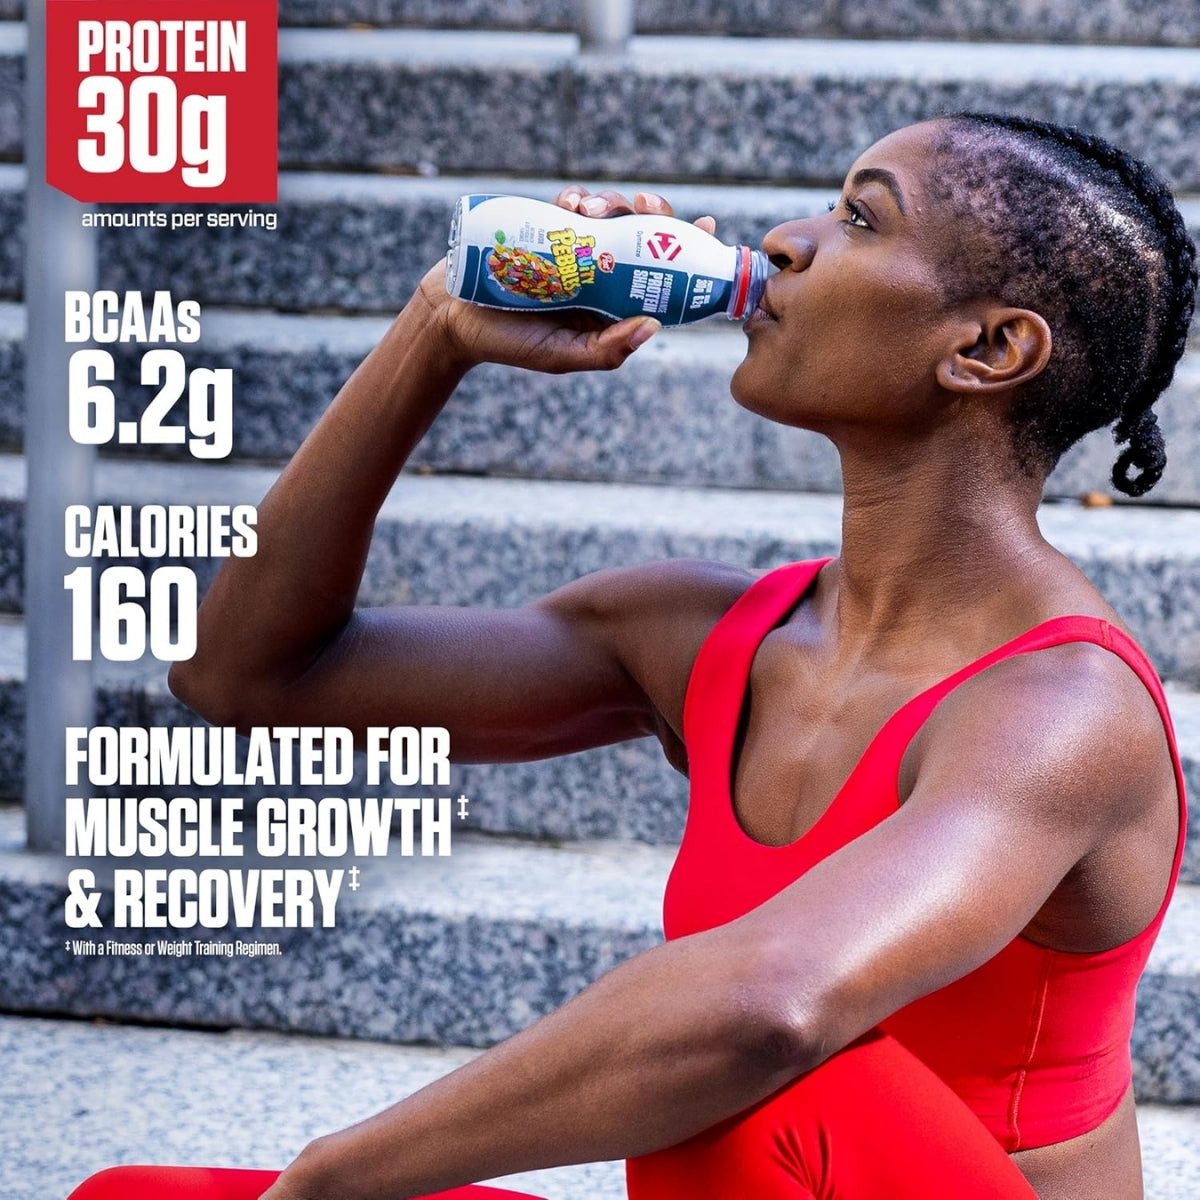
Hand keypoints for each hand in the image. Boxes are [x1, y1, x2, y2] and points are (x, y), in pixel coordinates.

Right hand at [415, 188, 716, 375]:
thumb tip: (655, 326)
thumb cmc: (509, 345)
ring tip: (592, 211)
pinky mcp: (543, 226)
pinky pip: (571, 202)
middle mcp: (598, 270)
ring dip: (612, 202)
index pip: (658, 272)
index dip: (685, 247)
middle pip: (640, 232)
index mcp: (611, 302)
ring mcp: (571, 247)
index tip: (705, 226)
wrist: (452, 319)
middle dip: (651, 213)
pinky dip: (578, 195)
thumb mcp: (561, 356)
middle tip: (646, 208)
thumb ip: (606, 350)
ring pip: (610, 212)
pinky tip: (573, 202)